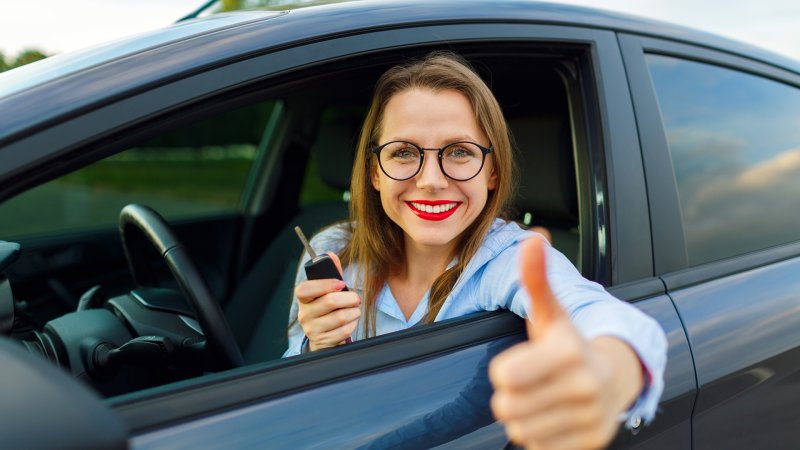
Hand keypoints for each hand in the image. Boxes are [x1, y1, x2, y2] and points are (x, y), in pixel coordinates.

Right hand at [295, 252, 360, 350]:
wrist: (322, 336)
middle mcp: (304, 315)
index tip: (341, 284)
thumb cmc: (327, 308)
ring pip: (341, 317)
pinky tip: (350, 322)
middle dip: (349, 298)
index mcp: (303, 298)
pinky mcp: (323, 342)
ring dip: (354, 312)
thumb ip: (332, 273)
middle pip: (330, 302)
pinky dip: (353, 324)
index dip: (324, 284)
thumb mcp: (327, 291)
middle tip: (355, 298)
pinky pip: (344, 331)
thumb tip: (331, 254)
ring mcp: (312, 330)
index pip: (305, 289)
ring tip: (354, 310)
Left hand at [489, 238, 642, 449]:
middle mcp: (585, 389)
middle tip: (531, 383)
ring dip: (523, 417)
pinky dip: (539, 436)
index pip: (504, 376)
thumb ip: (537, 278)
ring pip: (520, 430)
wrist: (618, 377)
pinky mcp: (590, 444)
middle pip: (507, 406)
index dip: (505, 369)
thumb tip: (532, 237)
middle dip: (511, 395)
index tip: (523, 361)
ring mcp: (590, 420)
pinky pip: (537, 448)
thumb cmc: (572, 343)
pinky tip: (554, 416)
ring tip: (542, 399)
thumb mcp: (553, 312)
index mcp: (570, 354)